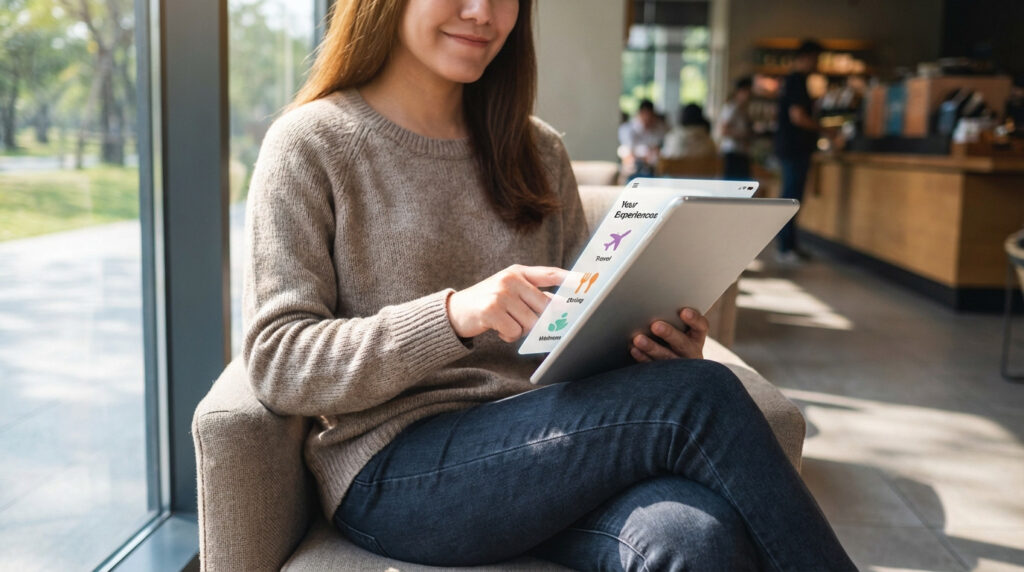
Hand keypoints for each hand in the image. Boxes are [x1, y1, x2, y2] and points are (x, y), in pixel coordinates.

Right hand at [447, 265, 567, 342]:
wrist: (455, 311)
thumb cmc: (489, 302)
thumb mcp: (511, 292)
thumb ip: (534, 296)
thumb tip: (563, 307)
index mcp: (519, 271)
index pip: (550, 274)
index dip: (571, 279)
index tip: (588, 282)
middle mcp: (511, 279)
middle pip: (544, 307)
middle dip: (539, 321)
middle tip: (524, 322)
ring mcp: (501, 294)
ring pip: (531, 323)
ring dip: (520, 329)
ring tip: (506, 322)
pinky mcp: (491, 310)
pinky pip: (515, 332)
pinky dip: (508, 335)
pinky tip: (497, 328)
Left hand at [629, 308, 708, 361]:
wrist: (677, 369)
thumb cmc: (674, 338)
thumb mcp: (681, 329)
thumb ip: (672, 319)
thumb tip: (653, 305)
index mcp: (697, 337)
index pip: (701, 326)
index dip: (694, 319)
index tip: (684, 311)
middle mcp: (691, 351)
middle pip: (682, 343)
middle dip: (669, 334)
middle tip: (655, 325)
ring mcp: (679, 365)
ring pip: (666, 357)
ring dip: (652, 347)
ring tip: (638, 339)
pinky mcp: (665, 375)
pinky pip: (654, 367)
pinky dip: (643, 358)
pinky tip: (634, 350)